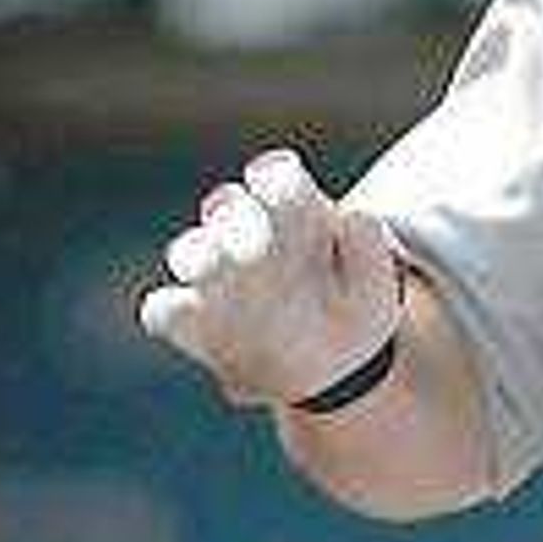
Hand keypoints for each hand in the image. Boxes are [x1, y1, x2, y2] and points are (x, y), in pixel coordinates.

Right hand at [138, 149, 403, 411]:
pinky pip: (165, 309)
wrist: (334, 363)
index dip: (277, 180)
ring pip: (191, 250)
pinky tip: (197, 324)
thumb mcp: (377, 280)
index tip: (277, 188)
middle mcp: (244, 232)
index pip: (280, 179)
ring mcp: (214, 274)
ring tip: (216, 272)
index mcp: (293, 211)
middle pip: (228, 207)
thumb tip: (351, 215)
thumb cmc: (353, 306)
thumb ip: (368, 243)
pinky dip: (175, 311)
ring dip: (201, 259)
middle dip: (238, 221)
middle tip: (254, 246)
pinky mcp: (192, 318)